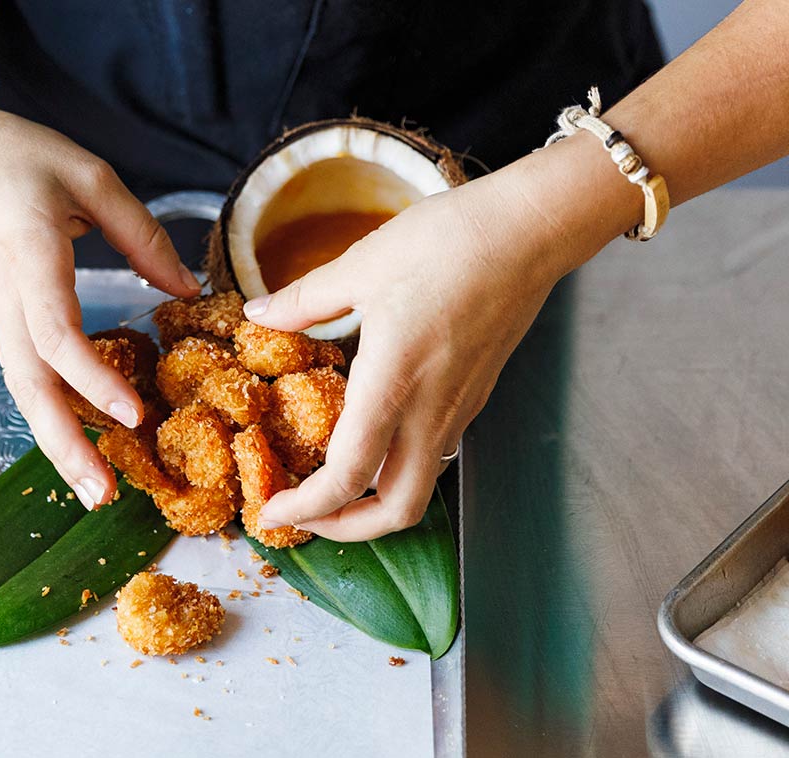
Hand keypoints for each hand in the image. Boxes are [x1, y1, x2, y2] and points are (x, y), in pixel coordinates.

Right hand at [0, 93, 200, 507]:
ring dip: (59, 446)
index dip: (94, 378)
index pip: (57, 333)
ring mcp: (2, 319)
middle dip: (67, 444)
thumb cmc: (18, 159)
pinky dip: (57, 418)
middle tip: (104, 495)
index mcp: (29, 258)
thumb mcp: (90, 177)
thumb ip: (142, 235)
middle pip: (32, 385)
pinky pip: (31, 381)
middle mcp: (9, 301)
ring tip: (97, 494)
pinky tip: (86, 451)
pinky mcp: (7, 326)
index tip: (134, 414)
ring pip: (27, 393)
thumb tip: (188, 290)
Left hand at [248, 135, 628, 539]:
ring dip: (375, 501)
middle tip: (308, 516)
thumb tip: (259, 316)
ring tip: (335, 483)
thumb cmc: (449, 241)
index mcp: (394, 382)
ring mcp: (460, 407)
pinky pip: (435, 451)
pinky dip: (398, 465)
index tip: (273, 511)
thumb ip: (304, 300)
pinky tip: (374, 432)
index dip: (307, 509)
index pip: (349, 478)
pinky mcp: (475, 394)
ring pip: (420, 485)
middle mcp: (432, 410)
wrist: (529, 230)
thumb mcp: (362, 264)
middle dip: (347, 530)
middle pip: (398, 511)